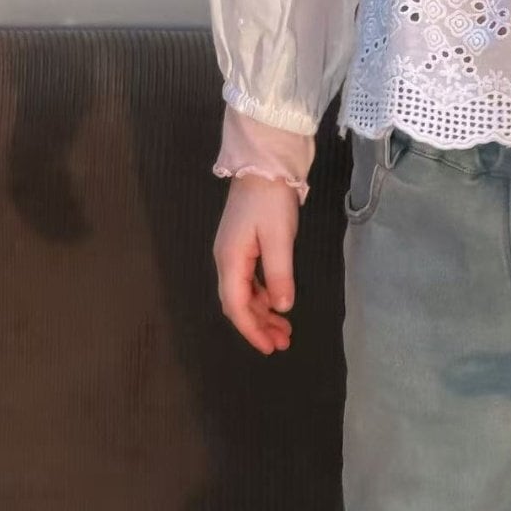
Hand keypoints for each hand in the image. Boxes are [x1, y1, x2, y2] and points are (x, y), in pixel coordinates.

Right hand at [213, 176, 300, 355]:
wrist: (264, 162)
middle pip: (238, 303)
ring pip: (244, 293)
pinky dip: (263, 295)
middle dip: (258, 326)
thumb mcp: (279, 237)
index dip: (252, 330)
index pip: (236, 306)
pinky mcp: (242, 244)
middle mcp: (226, 260)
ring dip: (262, 312)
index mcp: (230, 260)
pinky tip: (277, 301)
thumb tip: (282, 308)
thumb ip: (279, 274)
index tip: (270, 348)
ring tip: (284, 329)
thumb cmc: (271, 199)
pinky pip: (249, 280)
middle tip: (283, 343)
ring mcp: (232, 251)